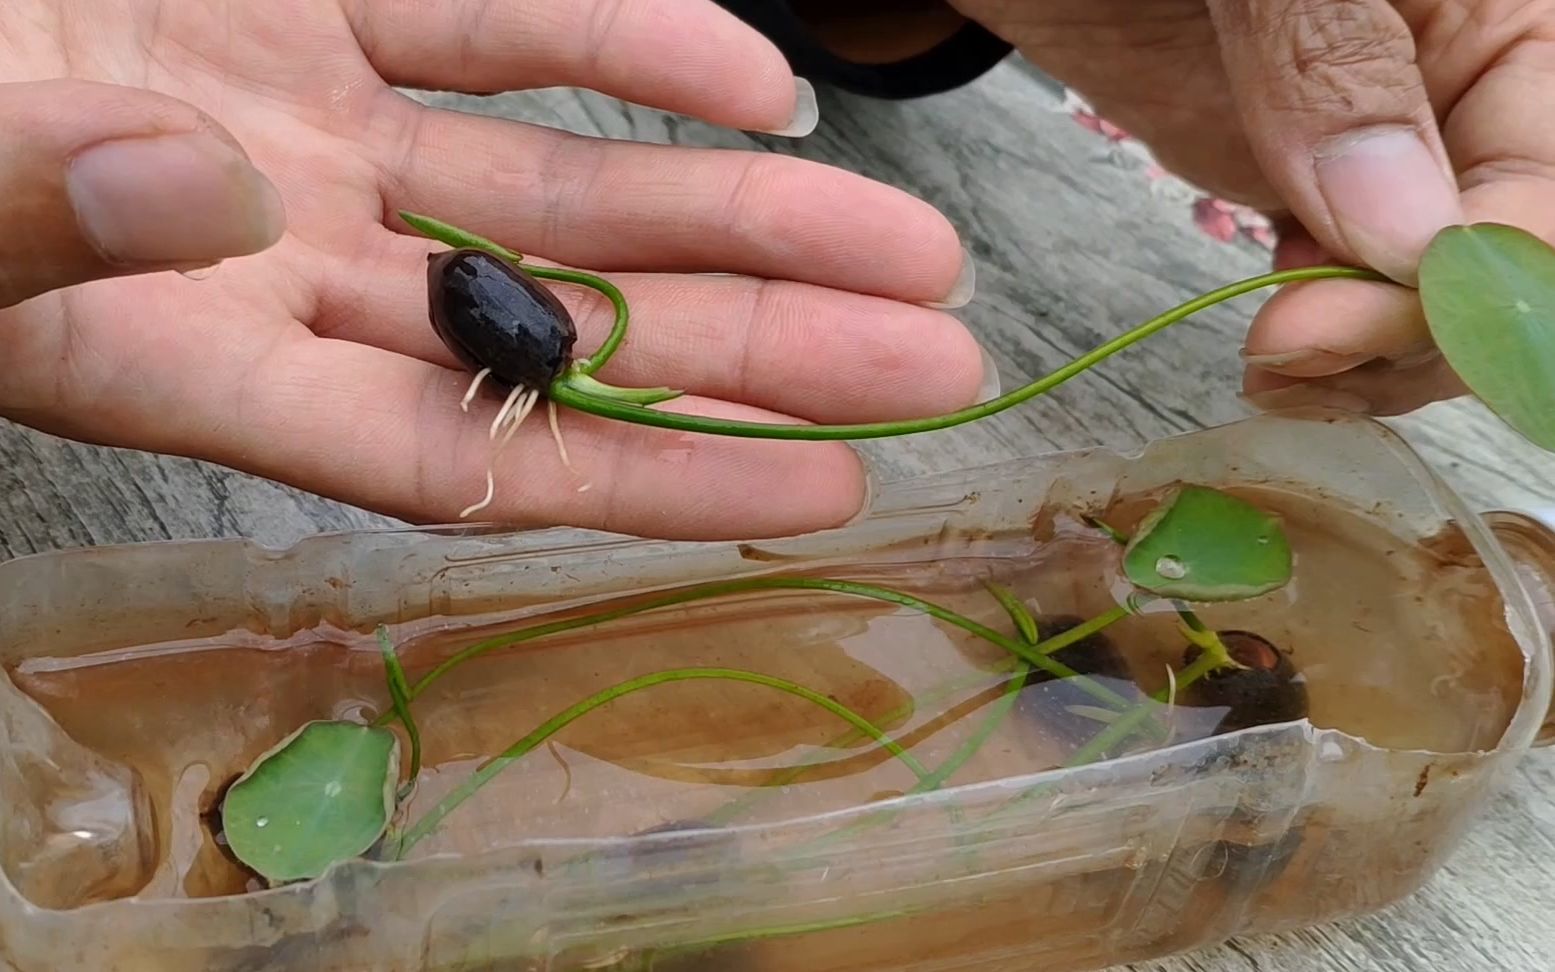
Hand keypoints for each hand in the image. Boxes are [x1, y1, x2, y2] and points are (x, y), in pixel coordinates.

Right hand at [0, 0, 983, 540]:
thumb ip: (42, 213)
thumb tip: (212, 196)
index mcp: (184, 358)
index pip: (465, 456)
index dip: (650, 479)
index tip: (823, 490)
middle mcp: (276, 263)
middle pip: (564, 328)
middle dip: (758, 347)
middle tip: (938, 366)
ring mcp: (301, 127)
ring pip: (565, 190)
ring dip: (743, 218)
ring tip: (911, 252)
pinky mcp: (298, 3)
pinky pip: (492, 21)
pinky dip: (627, 43)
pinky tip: (758, 84)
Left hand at [950, 0, 1550, 414]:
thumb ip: (1335, 59)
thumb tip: (1401, 227)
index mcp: (1502, 13)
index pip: (1546, 183)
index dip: (1469, 275)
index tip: (1345, 321)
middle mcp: (1456, 85)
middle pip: (1495, 253)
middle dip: (1412, 329)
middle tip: (1289, 357)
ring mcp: (1375, 137)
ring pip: (1424, 285)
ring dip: (1368, 354)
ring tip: (1274, 372)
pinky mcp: (1296, 174)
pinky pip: (1342, 277)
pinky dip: (1317, 335)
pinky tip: (1273, 359)